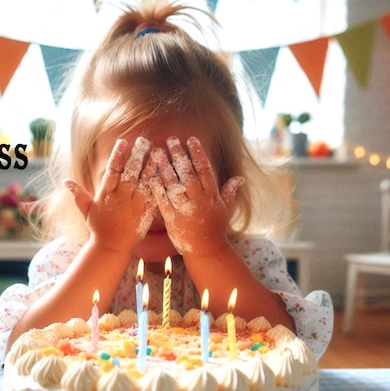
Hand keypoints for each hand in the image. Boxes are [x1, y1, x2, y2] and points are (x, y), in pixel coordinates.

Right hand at [66, 137, 153, 254]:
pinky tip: (164, 173)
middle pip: (130, 173)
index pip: (112, 171)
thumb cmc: (99, 229)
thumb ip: (78, 195)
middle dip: (137, 156)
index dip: (117, 156)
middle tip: (144, 140)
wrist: (112, 249)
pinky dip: (158, 186)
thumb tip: (65, 181)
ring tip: (157, 152)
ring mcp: (134, 207)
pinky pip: (153, 198)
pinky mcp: (145, 215)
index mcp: (106, 195)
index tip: (123, 142)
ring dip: (150, 167)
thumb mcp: (87, 211)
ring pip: (144, 183)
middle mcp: (120, 199)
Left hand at [147, 136, 243, 255]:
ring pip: (173, 184)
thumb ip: (229, 191)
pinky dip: (157, 187)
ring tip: (156, 151)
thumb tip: (239, 178)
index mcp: (211, 195)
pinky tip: (150, 175)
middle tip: (170, 140)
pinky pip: (163, 200)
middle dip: (179, 155)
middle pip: (187, 173)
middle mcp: (198, 200)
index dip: (197, 153)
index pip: (204, 169)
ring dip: (164, 167)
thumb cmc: (216, 229)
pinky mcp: (172, 218)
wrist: (206, 251)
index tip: (190, 139)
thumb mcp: (225, 209)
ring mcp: (184, 209)